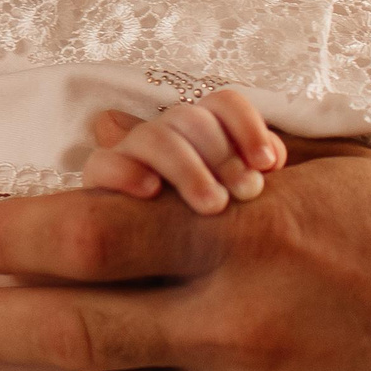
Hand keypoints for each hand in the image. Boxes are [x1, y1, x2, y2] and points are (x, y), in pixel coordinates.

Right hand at [82, 92, 285, 211]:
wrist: (157, 267)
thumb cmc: (206, 226)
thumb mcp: (238, 198)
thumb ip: (255, 171)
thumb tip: (271, 160)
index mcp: (202, 129)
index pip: (223, 104)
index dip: (248, 126)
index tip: (268, 164)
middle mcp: (165, 131)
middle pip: (192, 119)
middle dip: (224, 156)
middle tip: (248, 193)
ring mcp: (130, 151)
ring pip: (154, 138)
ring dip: (188, 169)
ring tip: (214, 205)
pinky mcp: (100, 178)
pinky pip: (103, 163)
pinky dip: (127, 173)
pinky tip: (152, 192)